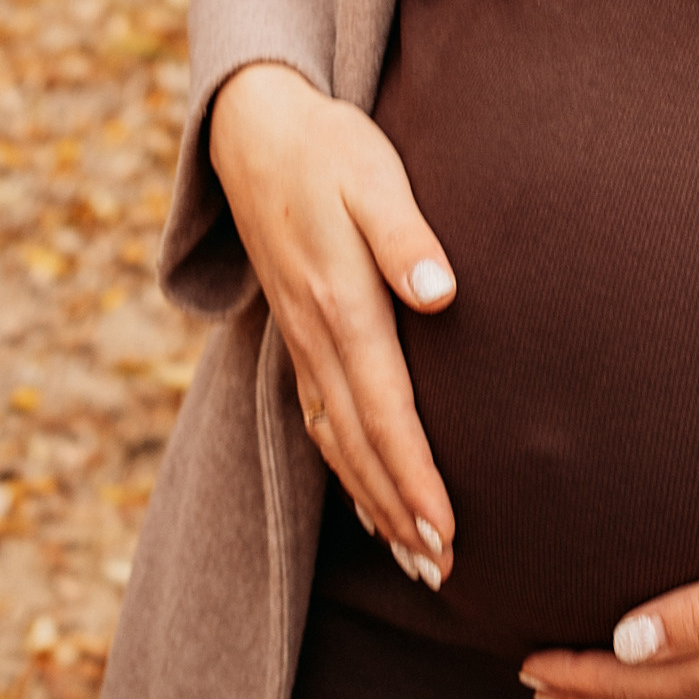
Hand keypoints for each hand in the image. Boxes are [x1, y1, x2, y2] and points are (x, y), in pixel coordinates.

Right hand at [209, 61, 457, 586]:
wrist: (253, 128)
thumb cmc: (328, 146)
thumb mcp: (372, 174)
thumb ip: (406, 234)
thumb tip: (440, 292)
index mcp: (341, 303)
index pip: (385, 411)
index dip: (414, 477)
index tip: (445, 531)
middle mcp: (316, 334)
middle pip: (361, 442)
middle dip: (399, 511)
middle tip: (441, 570)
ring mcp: (300, 338)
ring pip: (337, 439)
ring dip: (374, 500)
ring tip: (413, 556)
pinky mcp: (298, 330)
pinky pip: (319, 416)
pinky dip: (346, 465)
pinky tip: (365, 494)